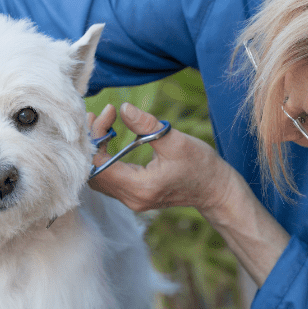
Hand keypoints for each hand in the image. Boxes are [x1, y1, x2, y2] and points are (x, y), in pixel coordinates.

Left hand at [87, 103, 234, 215]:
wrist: (216, 190)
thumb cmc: (201, 165)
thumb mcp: (176, 141)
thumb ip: (147, 126)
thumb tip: (123, 108)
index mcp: (139, 187)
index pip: (100, 165)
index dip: (95, 138)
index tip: (105, 114)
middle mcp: (130, 198)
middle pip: (94, 172)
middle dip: (92, 142)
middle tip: (99, 116)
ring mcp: (130, 200)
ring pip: (98, 176)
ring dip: (95, 150)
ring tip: (102, 123)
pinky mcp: (132, 196)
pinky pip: (108, 178)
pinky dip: (104, 158)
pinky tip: (108, 138)